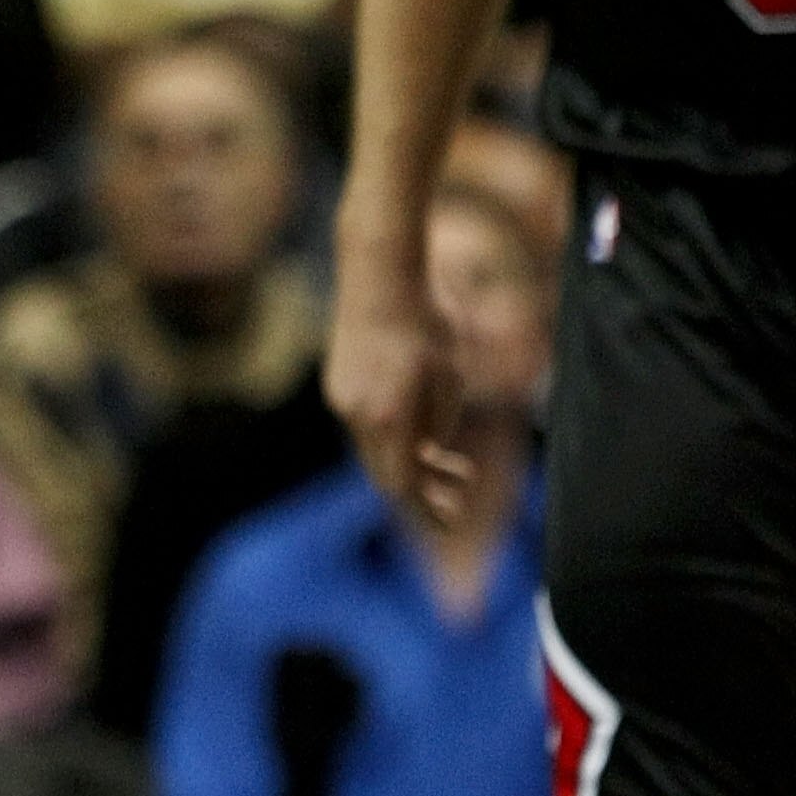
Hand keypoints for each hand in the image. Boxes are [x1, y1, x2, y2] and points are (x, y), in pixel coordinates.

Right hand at [323, 265, 469, 522]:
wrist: (378, 275)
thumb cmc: (425, 320)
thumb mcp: (449, 374)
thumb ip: (440, 422)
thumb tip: (431, 455)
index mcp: (389, 417)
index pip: (404, 484)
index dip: (428, 508)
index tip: (452, 520)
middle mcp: (358, 416)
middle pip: (385, 473)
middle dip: (422, 488)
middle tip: (458, 493)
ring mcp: (342, 401)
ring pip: (373, 450)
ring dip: (407, 460)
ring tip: (445, 459)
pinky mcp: (337, 386)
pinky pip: (364, 425)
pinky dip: (390, 437)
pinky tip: (414, 425)